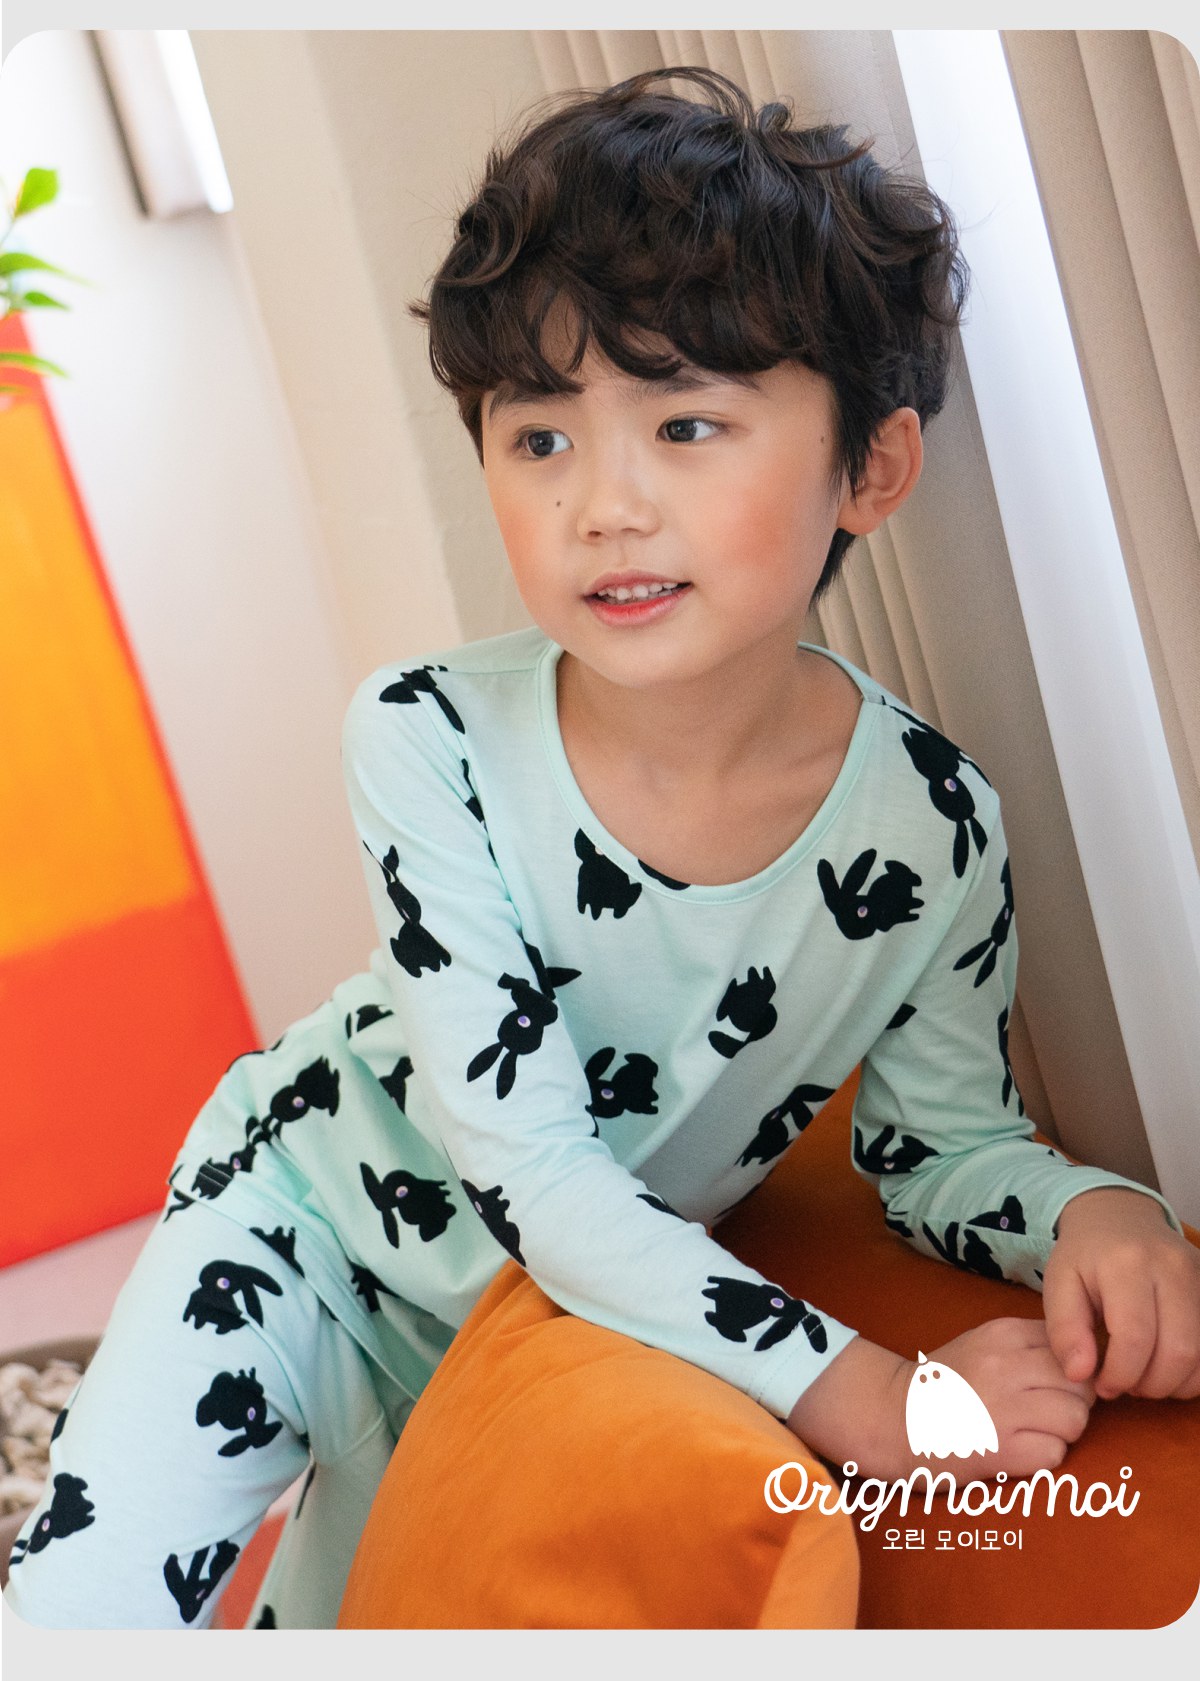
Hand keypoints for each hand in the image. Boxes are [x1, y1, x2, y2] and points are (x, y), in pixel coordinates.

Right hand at [913, 1316, 1094, 1477]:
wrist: (893, 1418)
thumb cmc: (943, 1384)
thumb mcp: (981, 1344)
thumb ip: (1028, 1346)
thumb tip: (1086, 1360)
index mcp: (1004, 1333)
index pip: (1073, 1347)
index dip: (1074, 1371)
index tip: (1057, 1385)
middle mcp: (1007, 1365)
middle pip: (1081, 1385)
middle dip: (1073, 1404)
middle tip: (1047, 1415)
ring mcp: (1004, 1407)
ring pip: (1075, 1419)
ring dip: (1062, 1433)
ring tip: (1033, 1433)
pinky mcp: (1002, 1450)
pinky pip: (1054, 1454)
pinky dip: (1042, 1459)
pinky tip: (1018, 1453)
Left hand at [1042, 1187, 1199, 1400]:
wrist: (1119, 1214)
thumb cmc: (1085, 1255)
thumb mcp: (1059, 1284)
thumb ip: (1065, 1330)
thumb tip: (1079, 1375)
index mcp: (1126, 1264)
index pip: (1135, 1338)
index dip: (1121, 1375)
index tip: (1103, 1385)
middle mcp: (1172, 1268)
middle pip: (1178, 1351)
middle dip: (1151, 1384)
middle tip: (1125, 1385)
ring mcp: (1199, 1276)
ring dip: (1174, 1382)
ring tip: (1144, 1377)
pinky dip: (1193, 1370)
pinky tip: (1166, 1367)